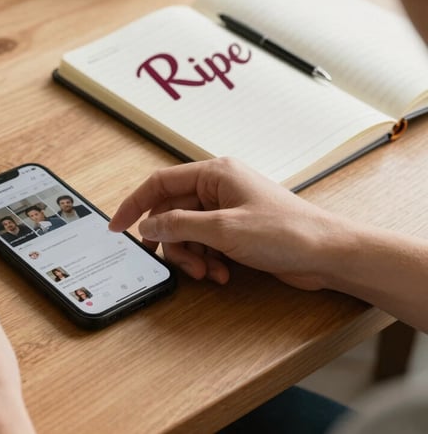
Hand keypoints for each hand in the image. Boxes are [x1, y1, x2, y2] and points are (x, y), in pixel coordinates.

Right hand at [109, 157, 343, 289]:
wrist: (328, 254)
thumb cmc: (287, 232)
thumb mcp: (223, 229)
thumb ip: (179, 225)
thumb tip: (147, 226)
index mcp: (214, 173)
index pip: (160, 183)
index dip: (135, 205)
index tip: (118, 227)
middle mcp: (218, 187)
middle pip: (172, 213)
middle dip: (173, 243)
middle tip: (178, 265)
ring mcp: (227, 209)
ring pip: (187, 233)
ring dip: (192, 256)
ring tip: (208, 272)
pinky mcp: (236, 230)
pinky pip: (205, 243)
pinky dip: (207, 260)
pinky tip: (221, 273)